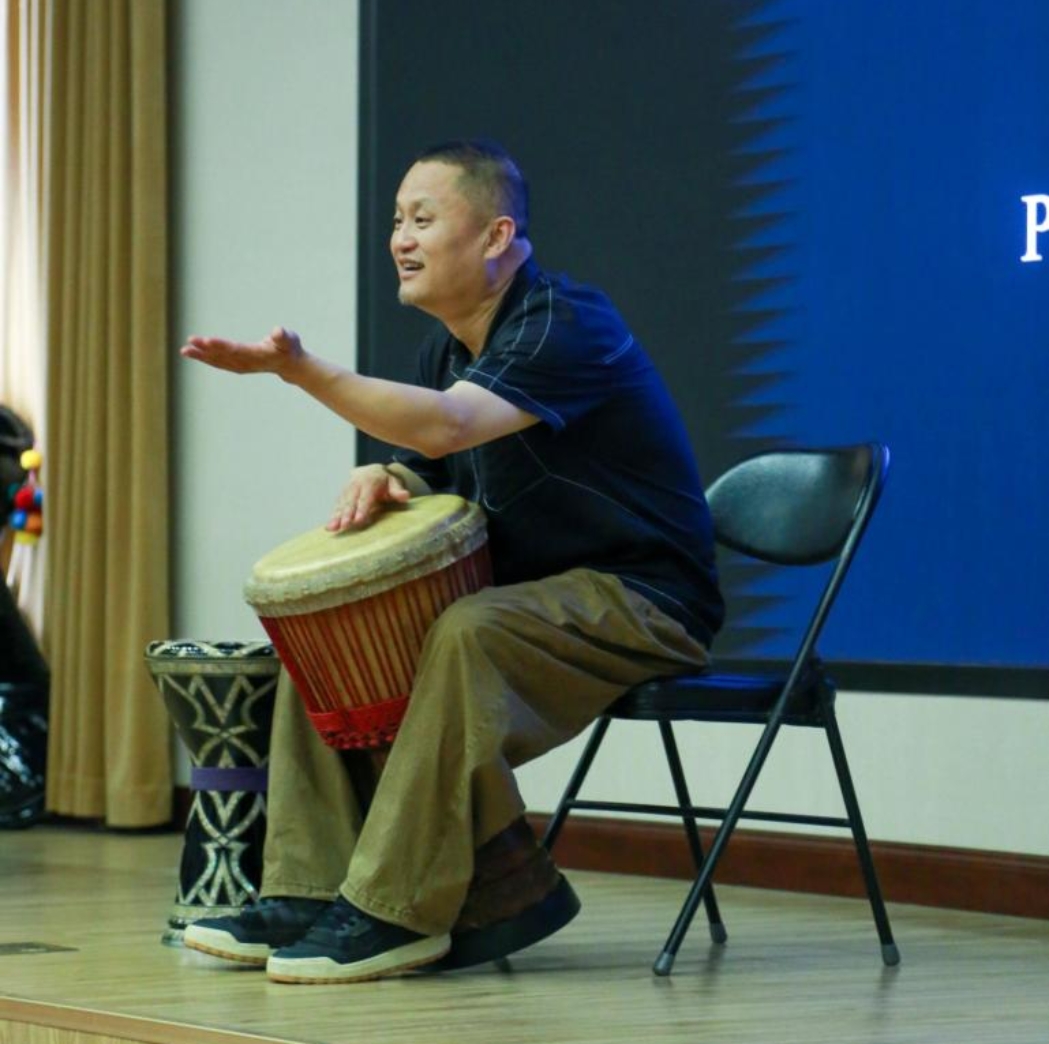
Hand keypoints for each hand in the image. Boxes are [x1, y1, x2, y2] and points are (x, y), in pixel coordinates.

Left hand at [180, 326, 303, 377]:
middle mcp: (247, 363)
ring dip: (201, 356)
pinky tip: (191, 352)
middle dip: (206, 349)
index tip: (207, 340)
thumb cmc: (289, 348)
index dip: (222, 345)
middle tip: (190, 341)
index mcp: (259, 356)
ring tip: (184, 350)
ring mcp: (241, 366)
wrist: (290, 365)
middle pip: (224, 356)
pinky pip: (218, 363)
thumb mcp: (290, 339)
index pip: (238, 350)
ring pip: (218, 361)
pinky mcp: (236, 365)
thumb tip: (278, 331)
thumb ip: (283, 336)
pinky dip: (204, 358)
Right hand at [327, 464, 410, 531]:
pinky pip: (336, 505)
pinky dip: (332, 515)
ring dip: (336, 516)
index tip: (358, 520)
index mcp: (369, 481)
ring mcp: (347, 489)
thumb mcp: (395, 483)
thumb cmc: (386, 481)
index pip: (365, 497)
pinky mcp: (342, 495)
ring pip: (341, 503)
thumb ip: (398, 491)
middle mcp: (355, 484)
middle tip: (344, 526)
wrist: (372, 471)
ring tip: (332, 528)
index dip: (361, 509)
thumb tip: (405, 496)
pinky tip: (329, 527)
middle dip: (346, 514)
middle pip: (350, 500)